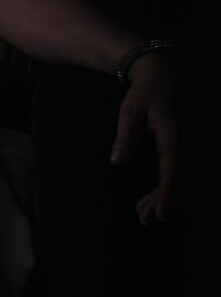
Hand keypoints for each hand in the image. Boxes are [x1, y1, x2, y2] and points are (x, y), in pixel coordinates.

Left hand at [110, 51, 179, 223]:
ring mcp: (180, 146)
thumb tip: (116, 162)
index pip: (171, 170)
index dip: (166, 193)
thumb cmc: (143, 93)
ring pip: (173, 178)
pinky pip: (171, 171)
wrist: (159, 76)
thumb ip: (125, 137)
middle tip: (145, 220)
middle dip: (160, 201)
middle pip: (173, 179)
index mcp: (172, 136)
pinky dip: (161, 187)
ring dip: (160, 197)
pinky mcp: (175, 146)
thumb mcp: (129, 112)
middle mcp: (180, 144)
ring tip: (143, 214)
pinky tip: (149, 199)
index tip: (161, 213)